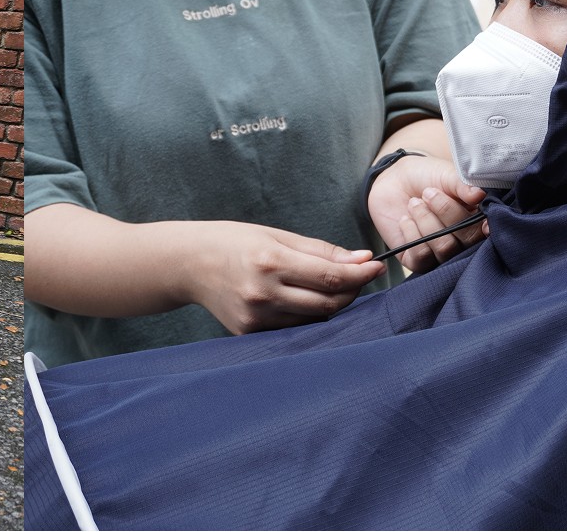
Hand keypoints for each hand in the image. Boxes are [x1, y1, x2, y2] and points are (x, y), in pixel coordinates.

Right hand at [180, 221, 383, 333]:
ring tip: (332, 286)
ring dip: (332, 303)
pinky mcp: (250, 332)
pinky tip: (305, 300)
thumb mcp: (276, 235)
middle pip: (328, 302)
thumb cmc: (234, 242)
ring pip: (314, 318)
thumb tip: (361, 260)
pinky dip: (308, 314)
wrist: (189, 264)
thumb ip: (320, 251)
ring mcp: (256, 317)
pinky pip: (294, 327)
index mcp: (270, 262)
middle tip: (359, 276)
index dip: (360, 274)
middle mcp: (263, 293)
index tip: (377, 266)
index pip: (330, 277)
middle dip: (352, 290)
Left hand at [367, 152, 488, 271]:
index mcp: (476, 220)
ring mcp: (441, 254)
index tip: (480, 220)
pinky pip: (421, 256)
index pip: (487, 231)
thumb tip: (479, 195)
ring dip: (426, 220)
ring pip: (444, 248)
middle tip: (428, 193)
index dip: (485, 228)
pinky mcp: (418, 261)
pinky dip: (411, 233)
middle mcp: (463, 241)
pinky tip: (406, 219)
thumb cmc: (427, 177)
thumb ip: (463, 185)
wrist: (394, 180)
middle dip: (446, 212)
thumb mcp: (447, 175)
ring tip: (415, 203)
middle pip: (466, 240)